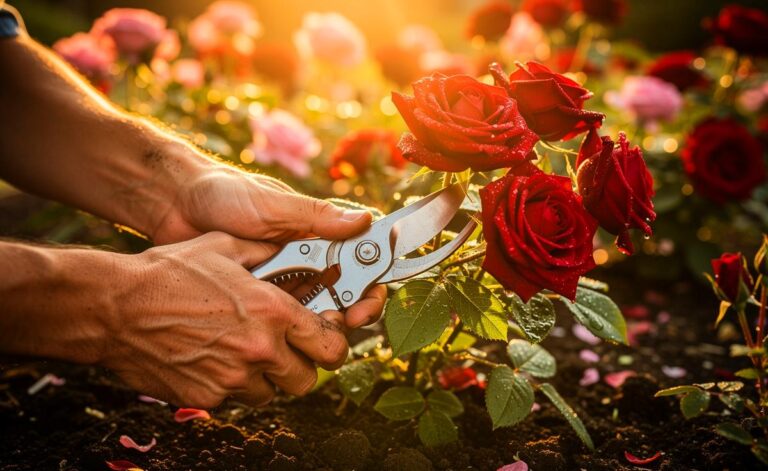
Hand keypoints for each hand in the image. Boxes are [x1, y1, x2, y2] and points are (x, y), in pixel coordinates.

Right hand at [103, 231, 350, 407]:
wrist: (115, 307)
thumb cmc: (170, 271)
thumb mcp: (225, 247)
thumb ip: (268, 252)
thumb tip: (293, 249)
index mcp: (273, 312)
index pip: (331, 344)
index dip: (333, 343)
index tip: (325, 338)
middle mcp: (260, 350)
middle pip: (307, 379)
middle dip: (301, 365)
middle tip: (286, 350)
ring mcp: (232, 378)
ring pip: (272, 393)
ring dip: (266, 377)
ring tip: (244, 352)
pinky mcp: (206, 397)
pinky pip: (234, 398)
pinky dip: (230, 384)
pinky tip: (212, 358)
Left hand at [150, 162, 386, 327]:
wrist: (173, 205)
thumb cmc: (225, 195)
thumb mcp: (273, 205)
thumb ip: (316, 217)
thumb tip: (366, 220)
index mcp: (320, 231)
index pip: (363, 259)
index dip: (370, 286)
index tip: (362, 306)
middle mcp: (309, 257)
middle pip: (346, 293)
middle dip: (349, 313)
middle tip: (342, 325)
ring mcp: (284, 279)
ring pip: (316, 311)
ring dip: (319, 326)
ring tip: (310, 335)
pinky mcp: (260, 297)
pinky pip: (282, 319)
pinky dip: (288, 331)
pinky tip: (283, 340)